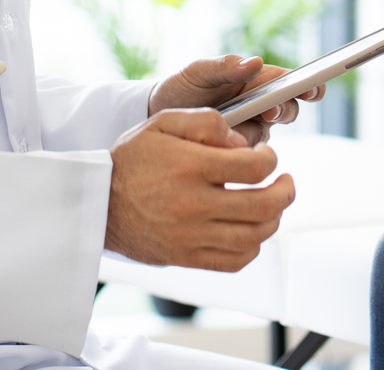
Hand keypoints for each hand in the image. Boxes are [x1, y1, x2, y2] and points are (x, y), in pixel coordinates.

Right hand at [105, 108, 296, 270]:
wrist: (97, 202)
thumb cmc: (132, 159)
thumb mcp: (163, 123)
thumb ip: (206, 122)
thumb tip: (241, 143)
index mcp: (191, 166)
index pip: (255, 167)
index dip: (271, 159)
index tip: (266, 155)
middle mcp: (193, 204)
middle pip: (263, 206)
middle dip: (285, 191)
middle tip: (285, 181)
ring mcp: (191, 235)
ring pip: (254, 236)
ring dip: (274, 219)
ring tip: (272, 204)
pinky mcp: (186, 257)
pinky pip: (234, 261)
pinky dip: (253, 247)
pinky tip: (252, 230)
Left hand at [150, 54, 324, 147]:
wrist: (158, 119)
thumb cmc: (183, 88)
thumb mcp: (198, 72)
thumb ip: (225, 66)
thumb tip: (255, 62)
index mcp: (255, 81)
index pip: (288, 82)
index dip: (306, 86)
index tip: (314, 89)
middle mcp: (260, 106)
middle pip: (287, 109)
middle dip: (283, 110)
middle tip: (270, 111)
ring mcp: (251, 129)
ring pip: (268, 134)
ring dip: (256, 132)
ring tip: (235, 131)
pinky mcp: (239, 152)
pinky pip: (248, 154)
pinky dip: (239, 151)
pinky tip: (222, 147)